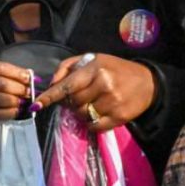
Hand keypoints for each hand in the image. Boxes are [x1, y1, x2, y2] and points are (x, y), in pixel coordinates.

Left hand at [33, 54, 156, 131]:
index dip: (49, 97)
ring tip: (92, 103)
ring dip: (81, 112)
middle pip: (73, 103)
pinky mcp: (119, 117)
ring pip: (82, 115)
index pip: (66, 86)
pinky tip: (98, 113)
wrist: (148, 82)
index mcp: (95, 68)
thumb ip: (68, 67)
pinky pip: (94, 126)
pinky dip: (91, 123)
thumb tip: (51, 84)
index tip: (36, 106)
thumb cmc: (115, 69)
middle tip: (82, 96)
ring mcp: (112, 102)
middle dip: (71, 102)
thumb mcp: (93, 59)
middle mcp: (103, 85)